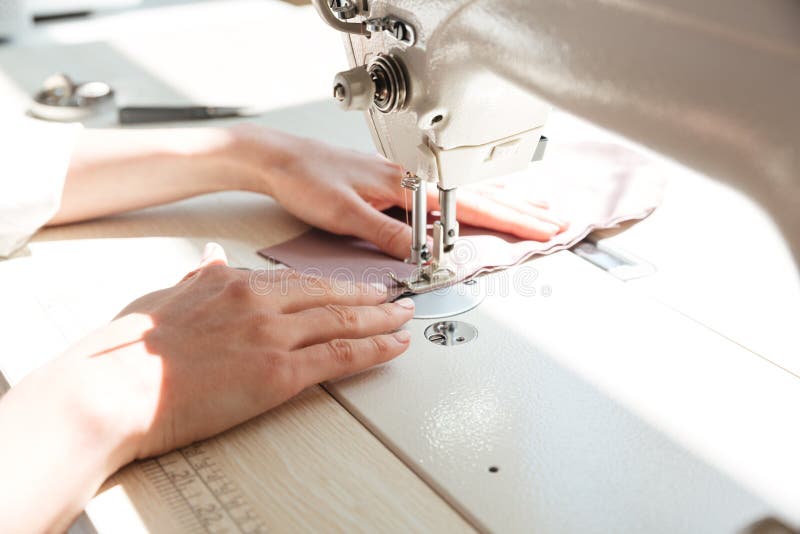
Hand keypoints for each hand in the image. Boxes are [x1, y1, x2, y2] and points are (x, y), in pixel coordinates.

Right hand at [105, 243, 413, 458]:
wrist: (115, 387)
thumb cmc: (129, 350)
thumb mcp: (166, 297)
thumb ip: (198, 277)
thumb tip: (210, 258)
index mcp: (233, 282)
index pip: (296, 280)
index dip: (331, 285)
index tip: (349, 287)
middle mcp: (259, 302)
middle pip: (329, 294)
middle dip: (369, 295)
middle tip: (394, 296)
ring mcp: (272, 334)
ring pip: (343, 320)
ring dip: (381, 319)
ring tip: (404, 318)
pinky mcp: (279, 372)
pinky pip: (340, 356)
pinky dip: (374, 350)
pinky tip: (393, 346)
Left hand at [236, 126, 568, 258]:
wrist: (279, 159)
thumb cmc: (306, 178)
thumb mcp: (345, 214)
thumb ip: (387, 234)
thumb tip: (422, 255)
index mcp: (405, 186)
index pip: (469, 207)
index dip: (510, 220)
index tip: (541, 230)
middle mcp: (410, 180)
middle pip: (478, 197)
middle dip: (520, 210)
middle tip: (554, 222)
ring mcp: (404, 181)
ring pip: (464, 194)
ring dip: (503, 202)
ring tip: (532, 210)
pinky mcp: (392, 185)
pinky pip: (445, 196)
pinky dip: (472, 203)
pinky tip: (477, 206)